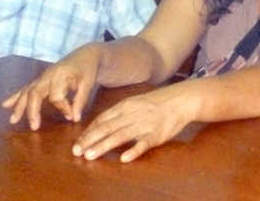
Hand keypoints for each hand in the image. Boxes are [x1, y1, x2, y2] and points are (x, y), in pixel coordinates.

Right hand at [1, 44, 101, 129]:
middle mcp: (48, 75)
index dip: (62, 108)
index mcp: (60, 74)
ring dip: (19, 106)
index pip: (56, 96)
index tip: (71, 116)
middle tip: (34, 127)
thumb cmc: (88, 69)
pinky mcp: (41, 79)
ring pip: (27, 91)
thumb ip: (80, 101)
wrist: (86, 55)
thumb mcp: (88, 84)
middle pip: (35, 93)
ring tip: (13, 120)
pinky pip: (26, 88)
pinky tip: (5, 105)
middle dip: (32, 111)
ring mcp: (42, 76)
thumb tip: (74, 119)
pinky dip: (16, 96)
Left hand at [72, 84, 196, 162]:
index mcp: (126, 106)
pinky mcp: (158, 134)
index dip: (89, 131)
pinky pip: (145, 143)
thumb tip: (101, 124)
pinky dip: (134, 150)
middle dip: (90, 140)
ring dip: (104, 146)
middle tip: (77, 151)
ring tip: (90, 155)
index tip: (78, 142)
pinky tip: (124, 159)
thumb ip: (119, 113)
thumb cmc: (157, 102)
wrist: (182, 99)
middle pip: (107, 128)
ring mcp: (145, 124)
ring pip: (121, 136)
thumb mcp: (136, 102)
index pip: (103, 119)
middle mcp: (133, 114)